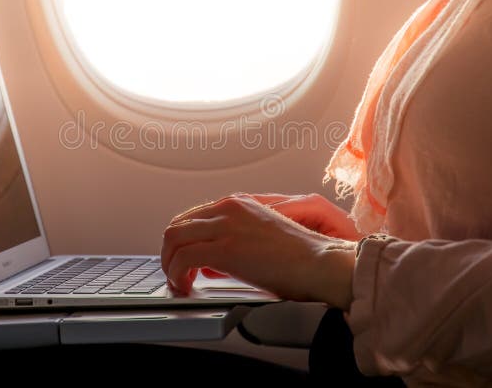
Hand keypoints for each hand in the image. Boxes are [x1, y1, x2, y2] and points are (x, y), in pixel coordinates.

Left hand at [161, 194, 355, 308]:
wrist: (321, 263)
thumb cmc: (300, 258)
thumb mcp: (259, 240)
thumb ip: (233, 243)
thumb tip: (209, 263)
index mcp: (237, 204)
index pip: (191, 217)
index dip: (182, 242)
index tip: (182, 260)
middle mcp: (228, 208)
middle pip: (177, 225)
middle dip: (170, 253)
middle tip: (175, 274)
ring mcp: (226, 226)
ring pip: (173, 239)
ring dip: (170, 264)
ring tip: (179, 283)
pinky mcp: (226, 248)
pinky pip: (184, 259)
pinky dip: (178, 275)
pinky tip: (186, 287)